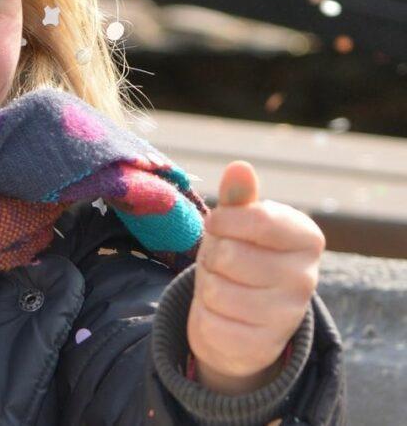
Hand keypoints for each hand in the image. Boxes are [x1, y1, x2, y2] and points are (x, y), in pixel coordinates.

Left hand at [187, 160, 324, 394]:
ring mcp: (287, 316)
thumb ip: (239, 199)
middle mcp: (306, 278)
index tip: (218, 224)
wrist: (244, 319)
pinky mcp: (262, 346)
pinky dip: (205, 315)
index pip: (258, 219)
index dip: (223, 220)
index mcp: (307, 238)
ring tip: (224, 286)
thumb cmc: (241, 256)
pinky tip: (223, 315)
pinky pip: (210, 321)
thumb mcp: (238, 225)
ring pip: (216, 289)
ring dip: (207, 285)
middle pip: (229, 254)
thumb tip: (239, 167)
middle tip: (223, 262)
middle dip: (212, 255)